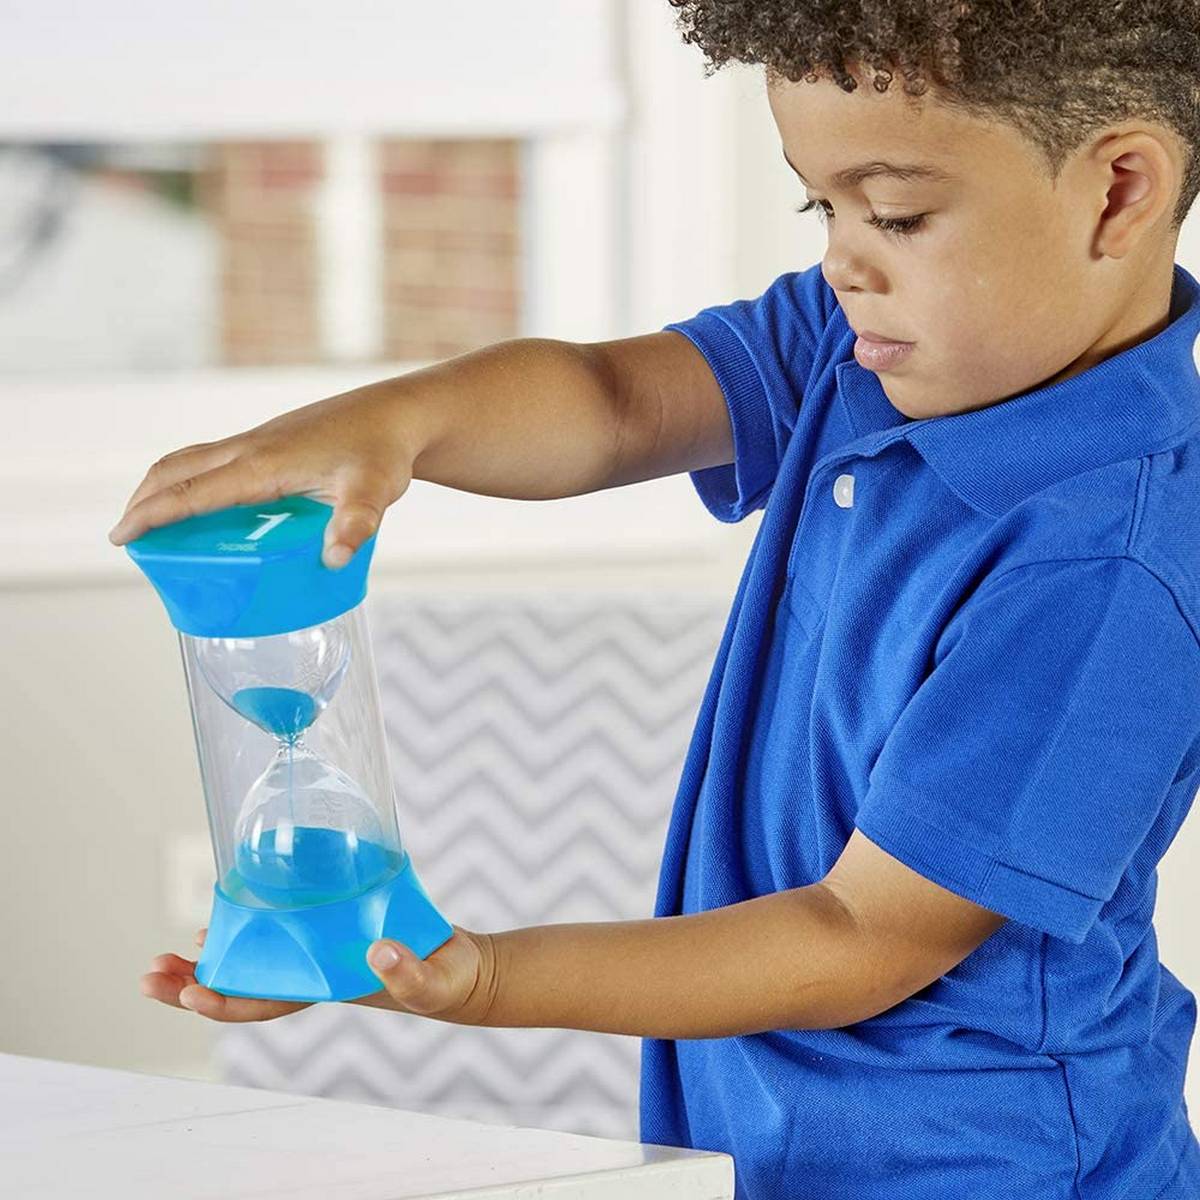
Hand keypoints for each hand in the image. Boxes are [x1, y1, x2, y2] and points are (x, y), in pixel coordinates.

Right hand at [107, 382, 427, 568]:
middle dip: (143, 501)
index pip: (192, 491)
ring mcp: (258, 442)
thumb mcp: (375, 491)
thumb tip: (336, 557)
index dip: (153, 515)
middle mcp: (250, 448)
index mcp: (262, 463)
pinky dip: (191, 479)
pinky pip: (214, 460)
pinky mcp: (270, 442)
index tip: (121, 537)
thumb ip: (356, 524)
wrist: (398, 414)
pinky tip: (205, 502)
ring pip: (192, 460)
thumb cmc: (384, 452)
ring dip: (163, 487)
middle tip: (126, 537)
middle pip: (176, 470)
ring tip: (151, 520)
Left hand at [141, 925, 498, 1024]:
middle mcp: (313, 972)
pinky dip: (250, 922)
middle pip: (243, 986)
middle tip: (150, 973)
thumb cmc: (447, 978)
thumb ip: (410, 972)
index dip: (225, 1001)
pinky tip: (230, 911)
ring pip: (253, 959)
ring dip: (210, 961)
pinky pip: (279, 927)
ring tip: (169, 955)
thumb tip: (376, 952)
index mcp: (328, 988)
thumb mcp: (435, 980)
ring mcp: (318, 950)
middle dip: (193, 986)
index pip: (266, 1002)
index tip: (190, 993)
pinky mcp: (330, 925)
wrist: (459, 963)